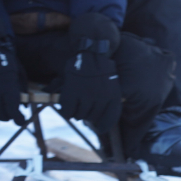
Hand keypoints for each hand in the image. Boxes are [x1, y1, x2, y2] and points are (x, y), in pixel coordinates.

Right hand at [0, 18, 25, 127]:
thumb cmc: (2, 61)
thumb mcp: (16, 74)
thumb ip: (18, 92)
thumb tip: (20, 109)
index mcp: (6, 86)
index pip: (12, 111)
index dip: (18, 119)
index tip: (20, 120)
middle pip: (0, 116)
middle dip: (6, 117)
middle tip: (7, 115)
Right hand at [59, 12, 121, 134]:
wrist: (92, 52)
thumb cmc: (101, 68)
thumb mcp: (111, 84)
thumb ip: (108, 99)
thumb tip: (102, 119)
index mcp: (113, 97)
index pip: (109, 119)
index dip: (104, 125)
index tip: (100, 128)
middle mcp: (102, 98)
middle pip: (93, 117)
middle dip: (88, 116)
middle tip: (84, 111)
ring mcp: (87, 95)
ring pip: (80, 115)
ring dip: (77, 114)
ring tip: (76, 108)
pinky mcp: (73, 92)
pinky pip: (68, 111)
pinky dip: (66, 112)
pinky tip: (66, 109)